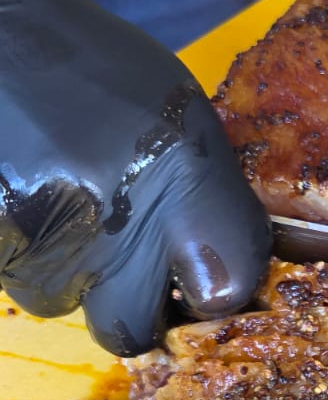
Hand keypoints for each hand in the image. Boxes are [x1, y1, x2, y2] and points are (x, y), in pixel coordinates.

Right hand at [0, 0, 269, 354]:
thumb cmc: (96, 69)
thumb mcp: (182, 117)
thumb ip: (211, 200)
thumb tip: (233, 275)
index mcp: (182, 177)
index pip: (226, 291)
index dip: (216, 291)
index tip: (209, 279)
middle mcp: (114, 220)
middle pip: (132, 329)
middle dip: (132, 307)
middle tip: (130, 266)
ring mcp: (42, 239)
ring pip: (63, 300)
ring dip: (68, 268)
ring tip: (65, 200)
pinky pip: (16, 275)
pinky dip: (22, 247)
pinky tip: (27, 192)